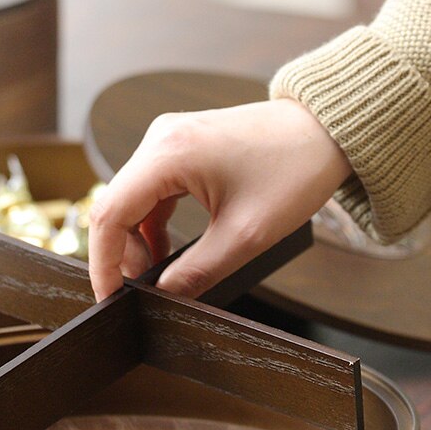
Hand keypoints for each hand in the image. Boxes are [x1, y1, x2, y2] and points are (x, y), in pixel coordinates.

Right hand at [88, 98, 351, 300]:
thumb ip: (197, 273)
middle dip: (122, 255)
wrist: (326, 131)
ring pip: (129, 201)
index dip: (104, 262)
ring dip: (138, 241)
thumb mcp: (245, 236)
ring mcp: (167, 140)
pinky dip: (152, 224)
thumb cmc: (295, 171)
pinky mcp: (180, 146)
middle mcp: (159, 139)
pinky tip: (168, 250)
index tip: (110, 298)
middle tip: (141, 292)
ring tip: (159, 274)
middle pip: (114, 206)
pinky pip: (149, 191)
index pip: (109, 214)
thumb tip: (162, 298)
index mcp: (168, 154)